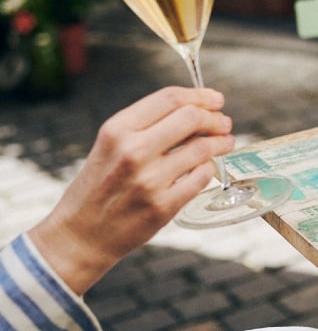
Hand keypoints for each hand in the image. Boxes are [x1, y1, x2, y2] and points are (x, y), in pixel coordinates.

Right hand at [27, 87, 234, 295]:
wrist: (80, 234)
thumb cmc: (99, 185)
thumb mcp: (110, 145)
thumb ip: (147, 126)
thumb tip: (196, 109)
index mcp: (117, 130)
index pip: (170, 98)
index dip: (200, 95)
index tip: (216, 99)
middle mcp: (132, 151)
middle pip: (192, 118)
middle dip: (215, 118)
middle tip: (223, 123)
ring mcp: (149, 180)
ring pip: (203, 148)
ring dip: (221, 142)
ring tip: (225, 143)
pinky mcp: (163, 206)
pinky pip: (202, 177)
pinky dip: (210, 168)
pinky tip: (208, 167)